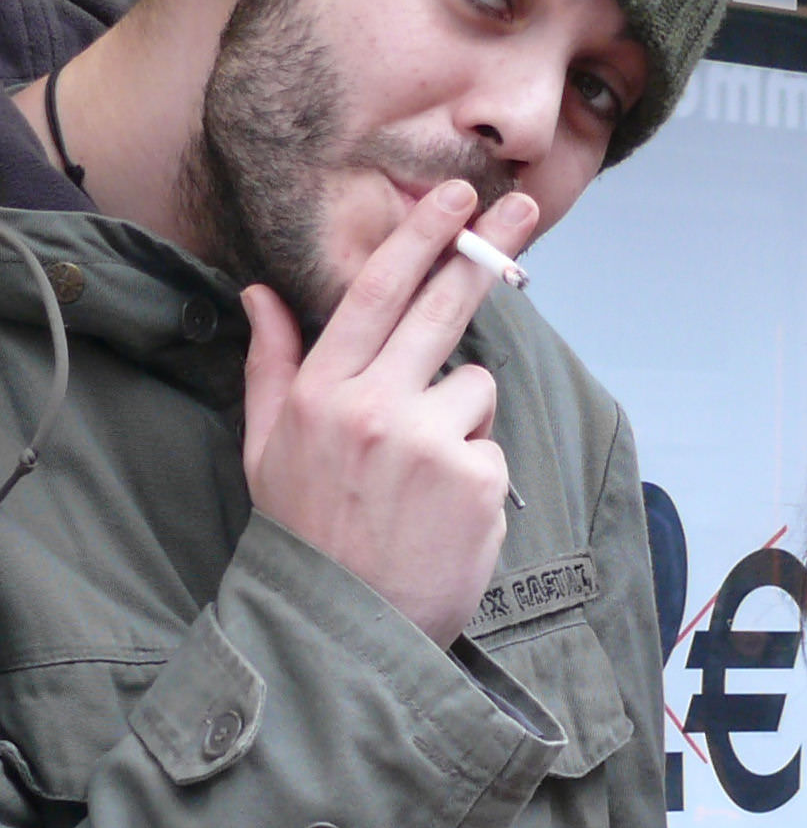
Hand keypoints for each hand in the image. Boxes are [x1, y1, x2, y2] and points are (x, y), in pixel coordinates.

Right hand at [240, 180, 538, 647]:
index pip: (376, 293)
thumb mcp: (265, 449)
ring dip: (461, 421)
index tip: (455, 195)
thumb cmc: (305, 538)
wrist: (342, 632)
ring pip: (474, 389)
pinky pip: (491, 448)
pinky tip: (443, 516)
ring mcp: (429, 441)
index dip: (420, 236)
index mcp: (319, 392)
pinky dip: (477, 477)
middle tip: (523, 209)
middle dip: (485, 251)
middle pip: (443, 308)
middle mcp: (373, 406)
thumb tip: (261, 294)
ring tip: (422, 484)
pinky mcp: (477, 480)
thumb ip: (271, 367)